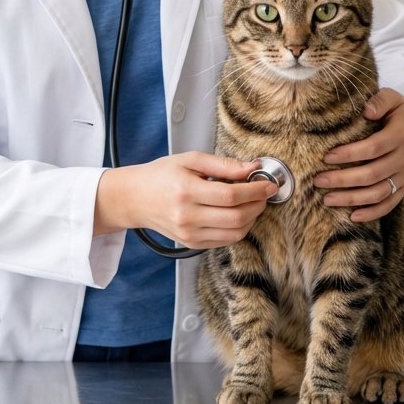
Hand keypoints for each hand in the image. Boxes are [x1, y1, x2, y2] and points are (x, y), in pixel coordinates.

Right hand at [94, 152, 275, 248]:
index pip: (231, 196)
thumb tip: (251, 167)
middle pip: (237, 217)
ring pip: (235, 233)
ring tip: (253, 202)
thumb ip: (223, 164)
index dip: (256, 190)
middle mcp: (187, 216)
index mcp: (186, 191)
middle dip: (258, 205)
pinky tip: (239, 213)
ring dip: (252, 218)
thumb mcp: (190, 159)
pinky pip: (225, 240)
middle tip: (264, 192)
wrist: (135, 198)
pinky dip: (239, 228)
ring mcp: (190, 234)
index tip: (269, 183)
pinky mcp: (192, 244)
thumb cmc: (161, 175)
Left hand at [313, 89, 403, 221]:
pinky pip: (390, 204)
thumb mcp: (393, 98)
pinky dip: (372, 213)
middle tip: (318, 180)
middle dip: (343, 179)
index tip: (326, 157)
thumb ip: (380, 100)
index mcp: (401, 134)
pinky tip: (352, 216)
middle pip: (372, 174)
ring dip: (352, 199)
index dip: (350, 154)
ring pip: (379, 193)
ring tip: (326, 199)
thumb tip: (366, 110)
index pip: (374, 147)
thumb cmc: (400, 112)